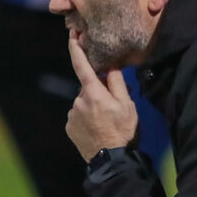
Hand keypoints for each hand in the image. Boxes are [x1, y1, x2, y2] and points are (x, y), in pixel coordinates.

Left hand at [66, 30, 137, 161]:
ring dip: (94, 106)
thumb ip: (117, 82)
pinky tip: (98, 128)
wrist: (111, 161)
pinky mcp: (69, 127)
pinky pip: (79, 116)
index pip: (82, 65)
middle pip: (88, 88)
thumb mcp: (127, 104)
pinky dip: (87, 118)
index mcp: (93, 93)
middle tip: (114, 105)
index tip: (72, 35)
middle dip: (99, 91)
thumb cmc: (122, 130)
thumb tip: (110, 66)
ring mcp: (72, 115)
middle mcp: (78, 101)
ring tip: (107, 121)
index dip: (76, 48)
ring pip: (84, 102)